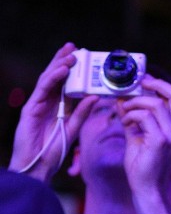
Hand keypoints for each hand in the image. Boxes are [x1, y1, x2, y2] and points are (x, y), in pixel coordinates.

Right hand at [10, 42, 96, 179]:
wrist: (37, 166)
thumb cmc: (53, 150)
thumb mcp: (74, 129)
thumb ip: (83, 113)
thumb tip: (96, 96)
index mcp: (57, 107)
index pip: (65, 84)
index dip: (73, 70)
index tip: (84, 58)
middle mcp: (46, 103)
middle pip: (55, 78)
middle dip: (64, 61)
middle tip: (75, 47)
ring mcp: (37, 104)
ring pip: (48, 80)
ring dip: (59, 66)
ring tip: (71, 55)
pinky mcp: (31, 108)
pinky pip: (43, 90)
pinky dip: (52, 78)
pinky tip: (61, 70)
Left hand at [118, 75, 170, 193]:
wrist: (146, 188)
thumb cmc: (142, 165)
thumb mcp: (136, 136)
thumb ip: (132, 119)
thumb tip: (122, 100)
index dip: (162, 85)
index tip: (144, 81)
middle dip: (155, 84)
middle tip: (137, 83)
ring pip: (155, 104)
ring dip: (135, 103)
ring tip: (124, 112)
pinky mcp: (160, 141)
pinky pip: (145, 117)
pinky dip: (131, 115)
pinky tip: (125, 122)